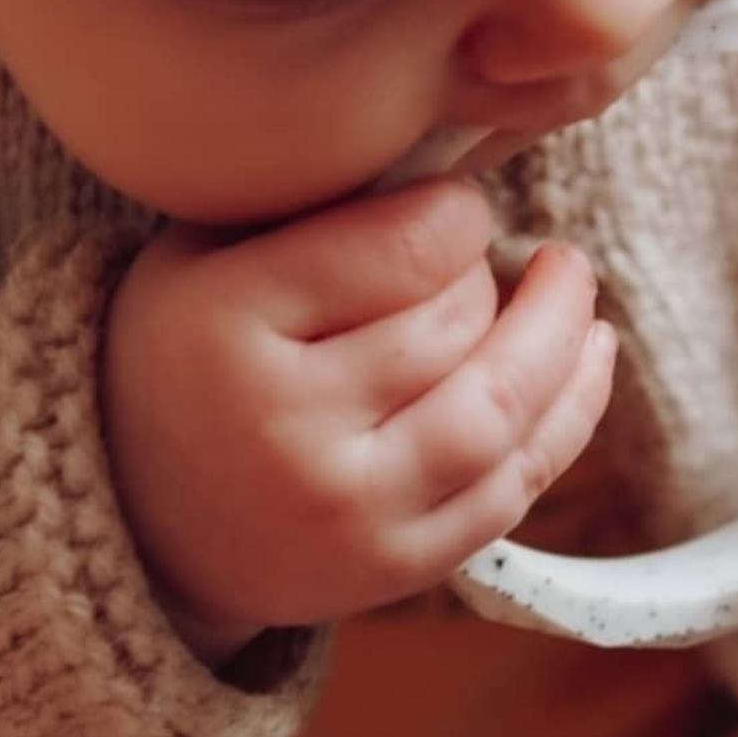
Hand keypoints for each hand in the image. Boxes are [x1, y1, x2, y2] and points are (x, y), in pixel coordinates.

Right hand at [100, 177, 616, 663]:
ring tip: (573, 284)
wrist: (146, 521)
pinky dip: (570, 416)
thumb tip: (466, 168)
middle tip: (477, 258)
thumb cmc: (188, 360)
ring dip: (563, 339)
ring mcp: (349, 512)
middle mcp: (288, 429)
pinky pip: (514, 488)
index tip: (454, 209)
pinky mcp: (396, 569)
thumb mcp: (207, 258)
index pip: (405, 248)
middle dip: (490, 280)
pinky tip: (591, 355)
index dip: (458, 213)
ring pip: (502, 411)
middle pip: (456, 327)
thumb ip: (317, 212)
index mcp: (227, 327)